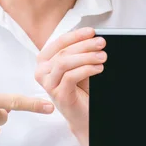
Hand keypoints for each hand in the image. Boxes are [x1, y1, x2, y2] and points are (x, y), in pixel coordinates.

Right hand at [35, 27, 106, 145]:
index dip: (76, 35)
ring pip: (64, 62)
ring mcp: (48, 84)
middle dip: (85, 45)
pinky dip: (87, 69)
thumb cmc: (81, 88)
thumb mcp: (79, 65)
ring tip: (102, 57)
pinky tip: (99, 68)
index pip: (59, 42)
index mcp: (45, 61)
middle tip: (101, 43)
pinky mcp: (58, 95)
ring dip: (86, 56)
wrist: (84, 114)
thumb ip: (80, 51)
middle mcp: (42, 72)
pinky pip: (70, 77)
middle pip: (63, 52)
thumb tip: (93, 36)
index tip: (92, 31)